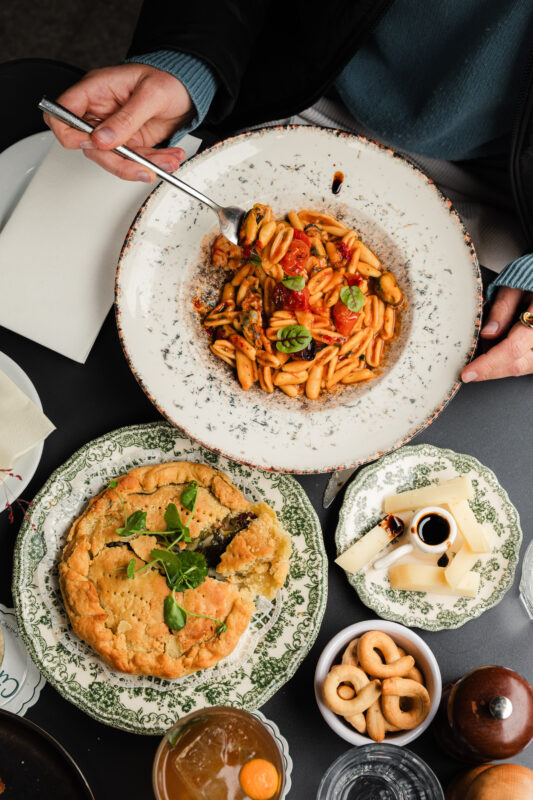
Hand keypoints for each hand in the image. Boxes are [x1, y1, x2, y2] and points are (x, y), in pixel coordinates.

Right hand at [43, 63, 192, 181]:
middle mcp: (100, 112)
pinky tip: (169, 158)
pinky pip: (135, 160)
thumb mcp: (151, 94)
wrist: (186, 90)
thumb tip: (102, 139)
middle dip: (119, 162)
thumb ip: (126, 118)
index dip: (70, 133)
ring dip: (142, 165)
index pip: (64, 113)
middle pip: (90, 147)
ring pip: (115, 159)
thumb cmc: (167, 78)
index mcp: (96, 90)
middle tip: (143, 168)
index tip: (93, 144)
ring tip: (167, 162)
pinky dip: (153, 163)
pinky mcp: (130, 143)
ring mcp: (114, 130)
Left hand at [461, 287, 532, 380]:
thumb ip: (502, 309)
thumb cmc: (531, 281)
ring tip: (488, 348)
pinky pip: (525, 366)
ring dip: (498, 366)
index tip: (468, 373)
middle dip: (488, 369)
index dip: (487, 364)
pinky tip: (498, 353)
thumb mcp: (514, 286)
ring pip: (521, 369)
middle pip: (516, 365)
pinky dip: (507, 363)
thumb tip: (487, 332)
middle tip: (470, 364)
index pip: (512, 349)